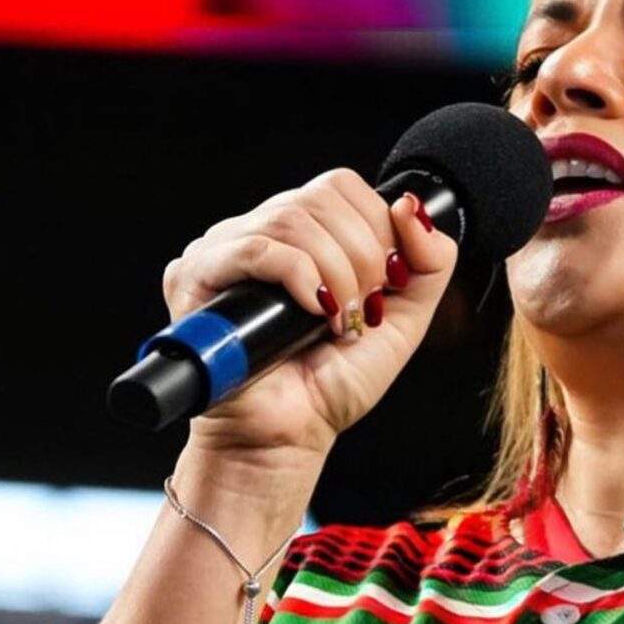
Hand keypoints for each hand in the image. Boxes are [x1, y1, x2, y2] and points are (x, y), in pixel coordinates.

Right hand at [166, 172, 460, 466]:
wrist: (286, 437)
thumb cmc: (330, 385)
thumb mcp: (403, 319)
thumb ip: (429, 261)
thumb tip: (410, 204)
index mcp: (298, 234)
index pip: (339, 186)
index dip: (374, 226)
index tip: (382, 286)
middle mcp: (255, 232)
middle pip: (320, 197)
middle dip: (362, 256)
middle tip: (361, 312)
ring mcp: (220, 251)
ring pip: (292, 219)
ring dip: (335, 272)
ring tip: (337, 322)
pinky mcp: (195, 277)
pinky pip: (257, 249)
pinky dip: (299, 276)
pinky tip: (313, 311)